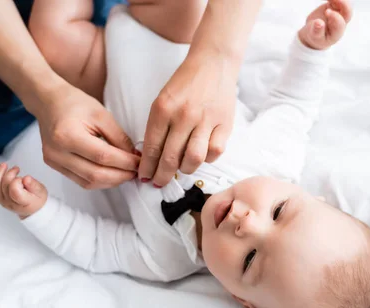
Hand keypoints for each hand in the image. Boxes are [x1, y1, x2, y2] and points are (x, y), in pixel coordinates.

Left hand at [0, 163, 47, 219]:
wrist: (32, 208)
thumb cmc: (37, 199)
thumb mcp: (41, 192)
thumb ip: (34, 185)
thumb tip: (26, 178)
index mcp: (23, 202)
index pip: (14, 191)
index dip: (17, 181)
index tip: (23, 178)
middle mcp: (10, 202)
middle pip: (4, 185)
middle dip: (10, 173)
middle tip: (17, 169)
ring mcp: (3, 200)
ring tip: (5, 165)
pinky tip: (0, 170)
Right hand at [35, 83, 139, 189]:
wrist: (49, 102)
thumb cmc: (75, 104)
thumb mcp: (102, 115)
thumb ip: (119, 138)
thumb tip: (134, 157)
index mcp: (67, 135)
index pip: (103, 157)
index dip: (125, 162)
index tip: (140, 162)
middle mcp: (57, 152)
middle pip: (95, 174)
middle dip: (121, 176)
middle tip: (137, 171)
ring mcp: (53, 161)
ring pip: (89, 182)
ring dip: (112, 181)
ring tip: (127, 174)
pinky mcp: (54, 166)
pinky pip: (81, 181)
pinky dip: (100, 181)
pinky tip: (113, 174)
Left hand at [138, 52, 236, 186]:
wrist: (213, 63)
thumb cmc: (185, 83)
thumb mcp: (163, 100)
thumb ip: (158, 126)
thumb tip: (153, 157)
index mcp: (163, 109)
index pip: (152, 147)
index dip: (147, 167)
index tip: (144, 177)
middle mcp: (184, 116)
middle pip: (170, 158)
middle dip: (162, 175)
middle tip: (159, 182)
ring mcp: (206, 120)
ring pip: (193, 158)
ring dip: (185, 169)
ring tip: (181, 168)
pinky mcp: (225, 123)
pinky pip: (215, 151)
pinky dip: (207, 158)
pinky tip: (202, 155)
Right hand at [298, 0, 352, 50]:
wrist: (316, 31)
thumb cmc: (317, 37)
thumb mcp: (315, 37)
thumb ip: (317, 31)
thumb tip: (318, 23)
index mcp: (337, 31)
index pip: (340, 23)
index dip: (335, 17)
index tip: (327, 12)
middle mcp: (341, 21)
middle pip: (348, 11)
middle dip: (343, 4)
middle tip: (332, 0)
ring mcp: (338, 12)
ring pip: (343, 3)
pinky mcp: (334, 5)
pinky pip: (336, 0)